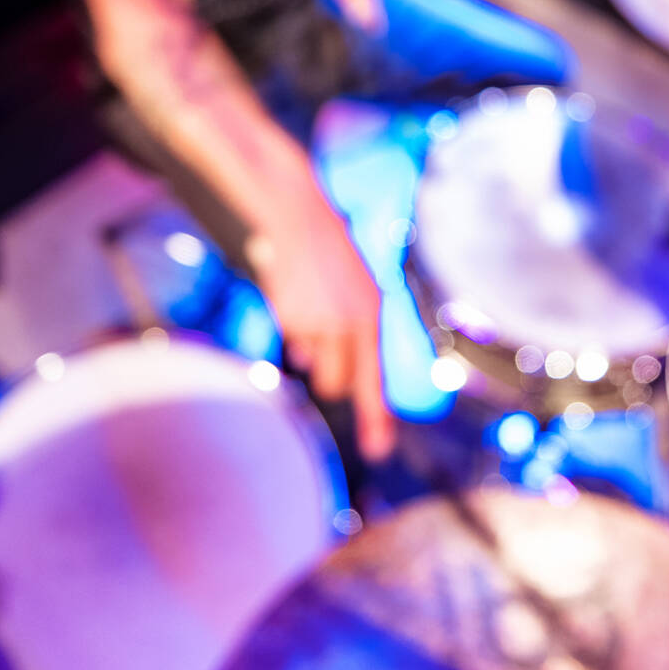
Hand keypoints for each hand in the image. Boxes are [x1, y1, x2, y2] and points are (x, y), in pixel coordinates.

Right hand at [247, 196, 395, 463]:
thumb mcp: (358, 293)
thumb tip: (315, 368)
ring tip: (314, 307)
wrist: (301, 218)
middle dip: (333, 379)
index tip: (378, 451)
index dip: (376, 418)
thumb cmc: (334, 257)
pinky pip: (295, 340)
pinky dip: (295, 325)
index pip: (375, 379)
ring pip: (314, 363)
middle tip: (329, 348)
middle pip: (339, 384)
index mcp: (371, 317)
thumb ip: (350, 334)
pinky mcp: (290, 318)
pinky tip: (298, 293)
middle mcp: (347, 325)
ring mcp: (317, 324)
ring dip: (313, 350)